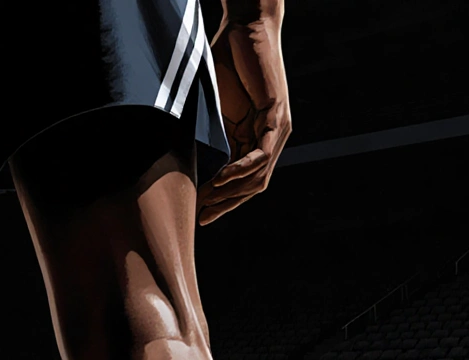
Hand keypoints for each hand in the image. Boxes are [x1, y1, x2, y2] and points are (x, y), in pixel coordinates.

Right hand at [198, 12, 290, 225]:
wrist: (244, 32)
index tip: (200, 215)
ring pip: (258, 175)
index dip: (222, 201)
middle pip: (252, 186)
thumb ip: (213, 138)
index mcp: (255, 139)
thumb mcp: (216, 111)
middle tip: (204, 218)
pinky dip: (242, 169)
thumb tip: (191, 166)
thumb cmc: (227, 65)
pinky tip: (223, 178)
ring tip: (209, 201)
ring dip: (232, 192)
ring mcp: (277, 129)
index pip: (242, 182)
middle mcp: (271, 139)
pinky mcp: (277, 116)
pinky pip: (262, 154)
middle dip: (227, 205)